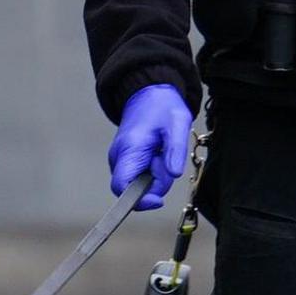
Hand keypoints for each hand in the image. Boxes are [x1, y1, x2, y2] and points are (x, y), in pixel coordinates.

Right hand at [107, 84, 193, 209]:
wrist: (148, 93)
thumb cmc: (162, 107)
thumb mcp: (177, 123)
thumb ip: (175, 149)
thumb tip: (174, 174)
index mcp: (128, 149)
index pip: (121, 188)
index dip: (139, 200)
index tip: (158, 199)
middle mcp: (118, 157)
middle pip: (136, 189)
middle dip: (156, 182)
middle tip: (166, 158)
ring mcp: (120, 160)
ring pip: (140, 184)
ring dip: (156, 175)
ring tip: (162, 152)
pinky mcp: (125, 161)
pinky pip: (141, 176)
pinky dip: (153, 171)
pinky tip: (157, 154)